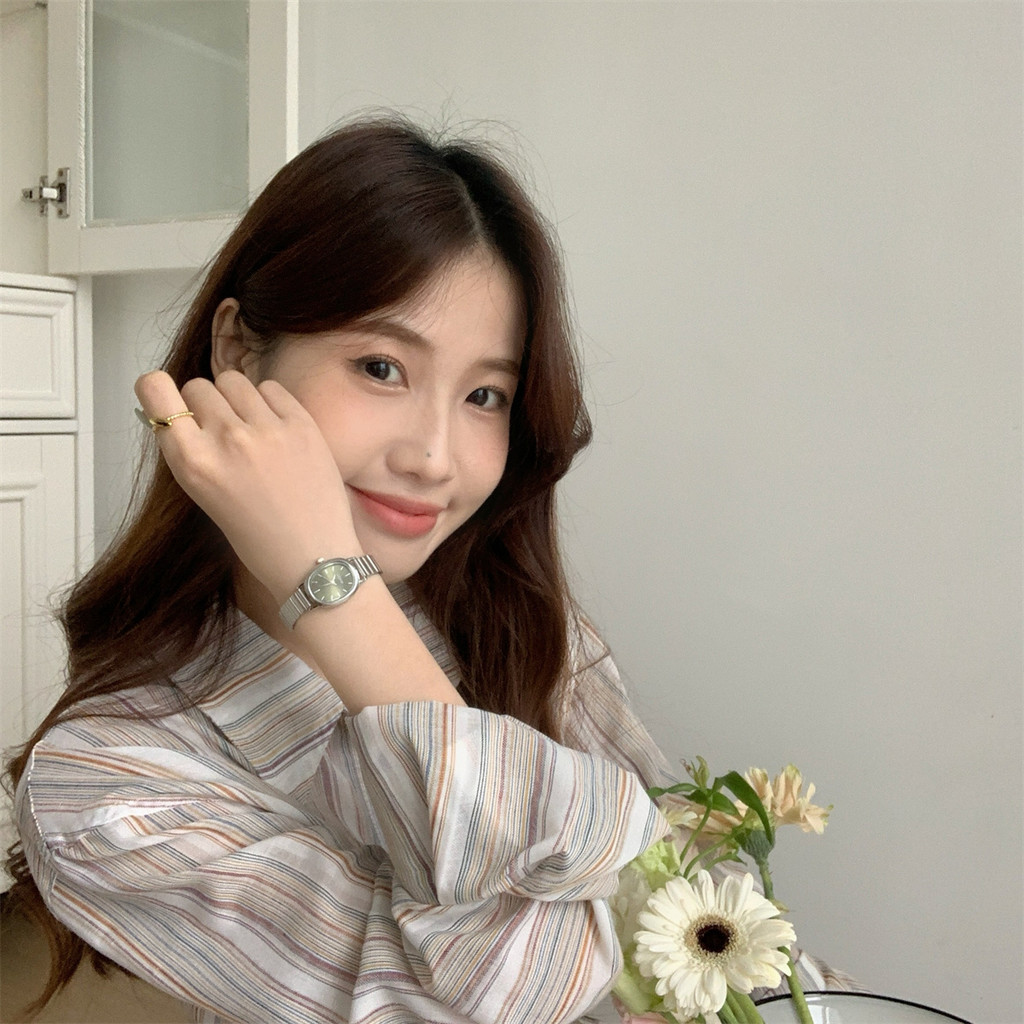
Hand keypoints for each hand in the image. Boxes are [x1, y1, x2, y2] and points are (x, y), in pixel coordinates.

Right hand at [135, 369, 360, 600]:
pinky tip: (276, 431)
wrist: (311, 558)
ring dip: (236, 400)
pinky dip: (269, 402)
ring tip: (250, 431)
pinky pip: (271, 387)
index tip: (168, 400)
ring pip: (233, 381)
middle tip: (221, 433)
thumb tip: (179, 411)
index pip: (154, 390)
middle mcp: (226, 439)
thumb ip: (190, 450)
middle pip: (198, 386)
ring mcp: (267, 429)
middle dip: (205, 405)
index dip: (159, 391)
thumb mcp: (202, 494)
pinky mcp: (302, 424)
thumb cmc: (256, 535)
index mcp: (192, 462)